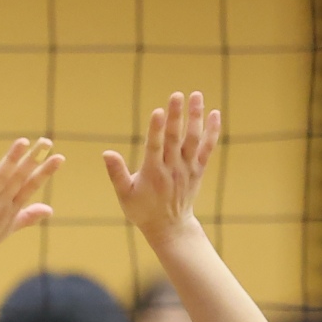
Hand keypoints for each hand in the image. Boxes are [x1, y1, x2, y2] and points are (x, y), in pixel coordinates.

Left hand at [0, 137, 62, 266]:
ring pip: (0, 178)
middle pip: (19, 178)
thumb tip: (50, 209)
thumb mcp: (8, 227)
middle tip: (47, 141)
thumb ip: (28, 216)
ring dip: (11, 160)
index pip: (30, 186)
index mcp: (10, 208)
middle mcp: (0, 204)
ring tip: (22, 142)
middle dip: (33, 160)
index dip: (45, 172)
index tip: (60, 156)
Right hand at [104, 91, 219, 246]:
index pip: (154, 146)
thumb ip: (116, 173)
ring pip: (193, 140)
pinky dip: (212, 132)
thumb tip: (106, 153)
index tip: (158, 110)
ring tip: (196, 95)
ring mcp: (187, 168)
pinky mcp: (198, 170)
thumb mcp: (124, 194)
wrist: (169, 227)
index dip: (156, 128)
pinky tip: (215, 113)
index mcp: (152, 173)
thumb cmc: (142, 210)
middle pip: (174, 138)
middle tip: (178, 94)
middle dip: (176, 116)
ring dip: (196, 117)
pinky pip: (207, 149)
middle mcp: (172, 168)